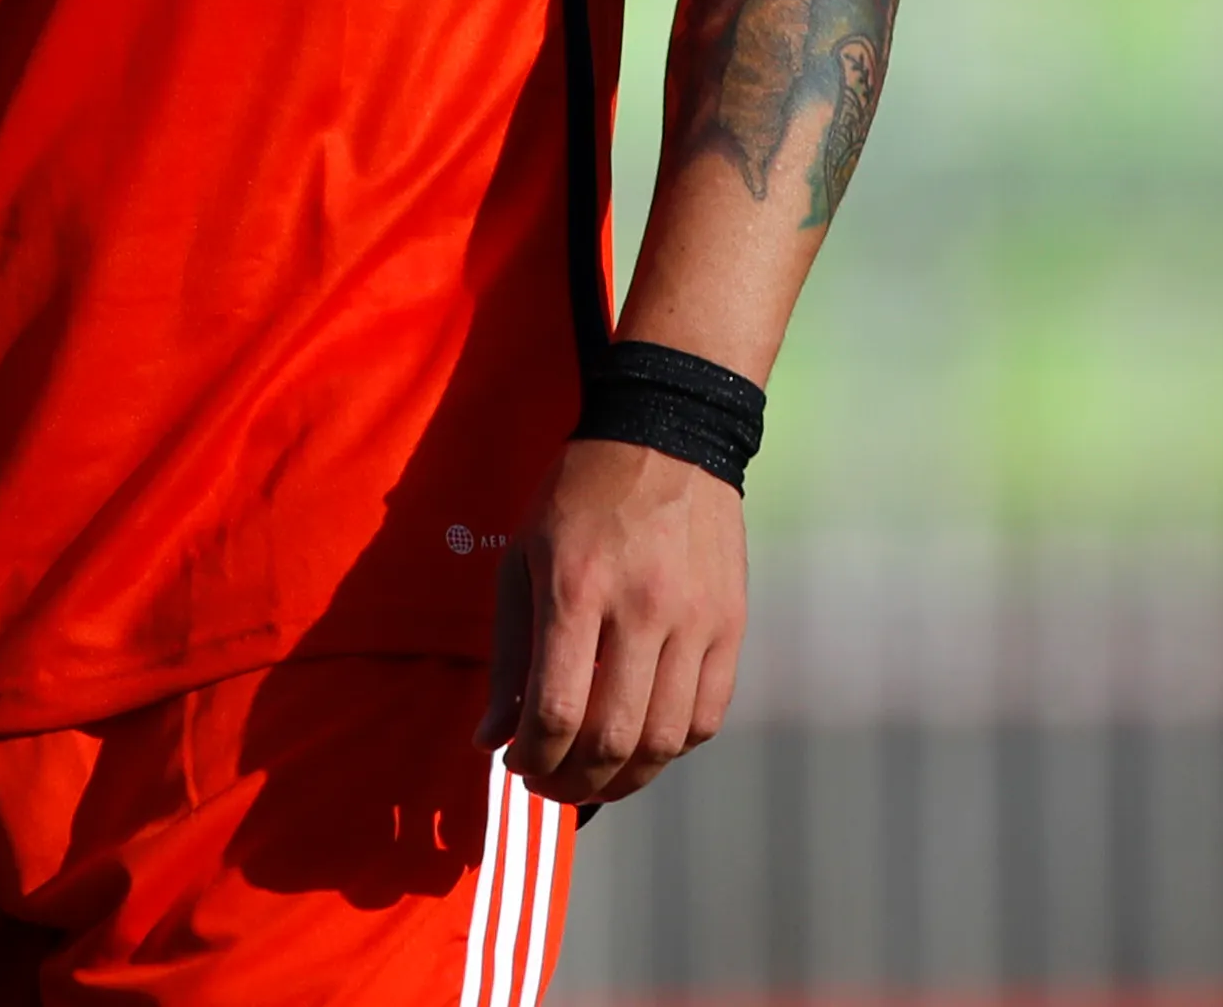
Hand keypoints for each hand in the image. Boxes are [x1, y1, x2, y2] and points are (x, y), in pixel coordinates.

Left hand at [479, 437, 744, 807]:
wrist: (666, 436)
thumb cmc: (578, 498)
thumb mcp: (522, 561)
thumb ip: (506, 656)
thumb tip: (490, 739)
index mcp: (577, 589)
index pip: (556, 710)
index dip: (531, 758)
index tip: (516, 763)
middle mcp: (642, 607)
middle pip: (613, 738)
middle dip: (572, 782)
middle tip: (550, 786)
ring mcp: (695, 617)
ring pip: (665, 738)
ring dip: (625, 778)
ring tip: (595, 778)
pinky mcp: (732, 622)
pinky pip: (708, 714)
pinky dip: (673, 747)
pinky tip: (644, 744)